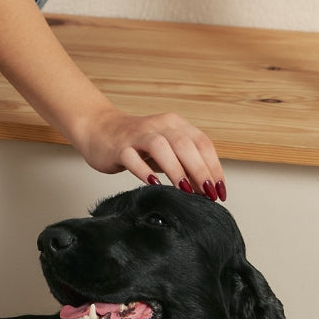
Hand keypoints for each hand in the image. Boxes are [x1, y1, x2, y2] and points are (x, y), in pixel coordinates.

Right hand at [79, 107, 226, 200]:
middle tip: (207, 194)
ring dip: (176, 169)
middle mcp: (159, 126)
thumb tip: (206, 188)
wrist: (99, 130)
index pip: (202, 143)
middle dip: (200, 170)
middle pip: (185, 144)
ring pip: (161, 147)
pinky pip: (132, 157)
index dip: (214, 167)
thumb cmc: (136, 144)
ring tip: (185, 190)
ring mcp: (138, 135)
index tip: (219, 191)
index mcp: (175, 125)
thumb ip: (184, 164)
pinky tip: (153, 183)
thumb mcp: (166, 151)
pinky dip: (143, 170)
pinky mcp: (119, 147)